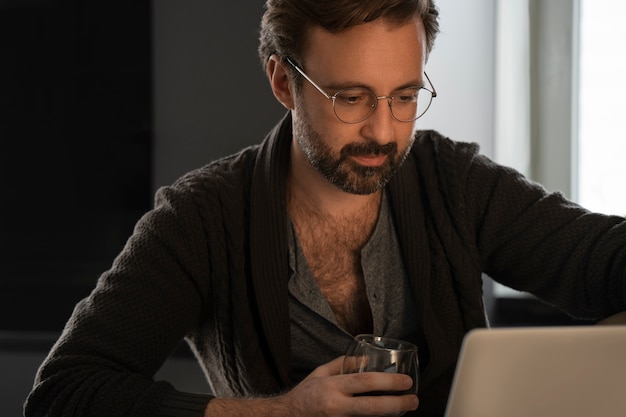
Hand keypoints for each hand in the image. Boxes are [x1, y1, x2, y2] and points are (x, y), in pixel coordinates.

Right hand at [204, 356, 418, 416]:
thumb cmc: (305, 395)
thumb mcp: (321, 373)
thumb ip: (344, 365)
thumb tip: (367, 360)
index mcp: (332, 387)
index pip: (364, 382)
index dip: (388, 382)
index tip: (406, 381)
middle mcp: (336, 406)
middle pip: (372, 407)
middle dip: (397, 404)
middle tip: (414, 400)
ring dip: (389, 414)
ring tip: (404, 408)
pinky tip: (385, 415)